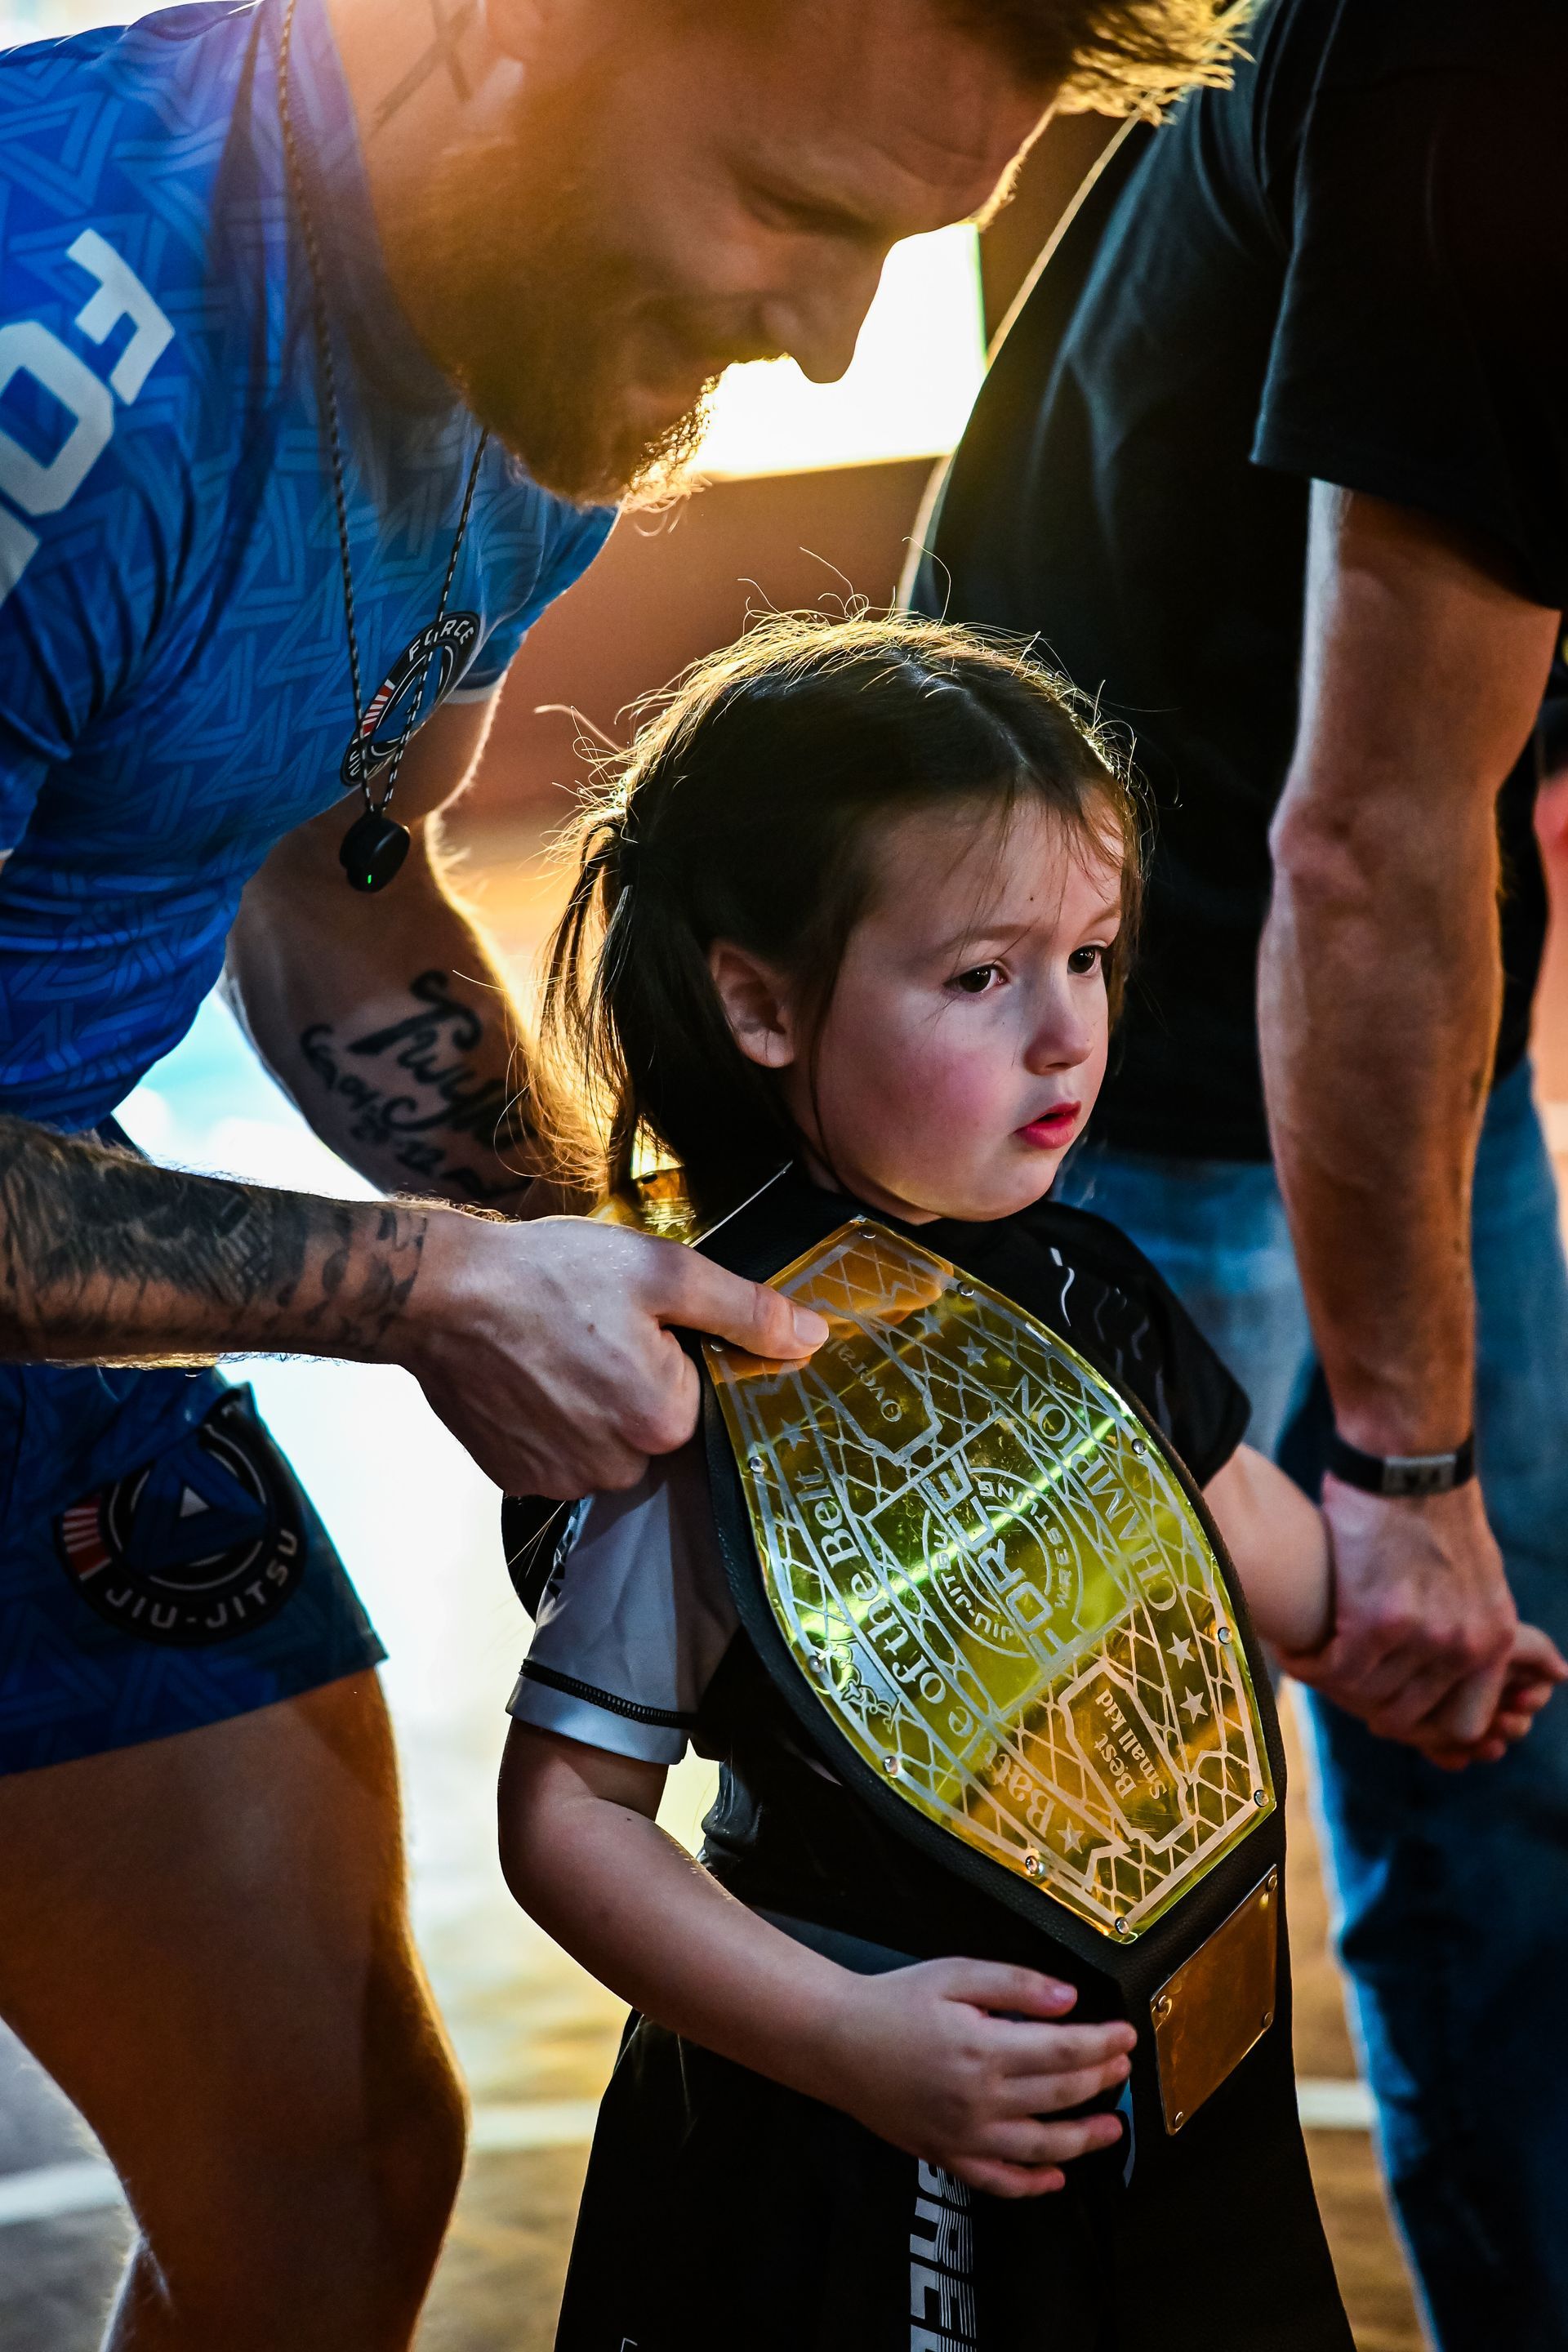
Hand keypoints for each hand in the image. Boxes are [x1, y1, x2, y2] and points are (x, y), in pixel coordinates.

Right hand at [389, 1212, 826, 1495]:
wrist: (437, 1293)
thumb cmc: (551, 1273)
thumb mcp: (662, 1272)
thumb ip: (745, 1310)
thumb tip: (814, 1337)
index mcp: (665, 1420)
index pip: (701, 1396)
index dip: (676, 1354)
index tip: (639, 1322)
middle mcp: (619, 1468)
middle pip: (654, 1425)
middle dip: (635, 1382)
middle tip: (594, 1328)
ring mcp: (561, 1480)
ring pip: (606, 1444)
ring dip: (593, 1404)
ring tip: (556, 1349)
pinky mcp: (516, 1479)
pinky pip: (558, 1455)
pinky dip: (550, 1421)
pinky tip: (528, 1376)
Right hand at [818, 1958, 1134, 2199]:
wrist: (835, 2041)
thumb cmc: (894, 2002)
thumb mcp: (955, 1974)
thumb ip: (1015, 1985)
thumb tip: (1068, 1999)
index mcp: (984, 2048)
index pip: (1064, 2050)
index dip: (1103, 2043)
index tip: (1127, 2035)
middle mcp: (980, 2099)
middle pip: (1060, 2095)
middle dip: (1100, 2080)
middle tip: (1125, 2068)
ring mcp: (964, 2135)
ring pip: (1040, 2146)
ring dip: (1084, 2139)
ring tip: (1112, 2128)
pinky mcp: (946, 2155)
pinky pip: (998, 2181)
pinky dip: (1031, 2184)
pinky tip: (1054, 2177)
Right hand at [1282, 1477, 1520, 1744]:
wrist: (1410, 1459)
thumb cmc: (1434, 1507)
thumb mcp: (1477, 1578)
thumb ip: (1470, 1628)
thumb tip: (1461, 1667)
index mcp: (1496, 1638)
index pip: (1463, 1723)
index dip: (1419, 1725)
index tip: (1384, 1709)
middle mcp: (1465, 1646)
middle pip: (1405, 1715)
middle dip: (1364, 1704)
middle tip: (1336, 1682)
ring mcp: (1423, 1637)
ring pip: (1365, 1695)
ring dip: (1331, 1684)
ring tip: (1309, 1662)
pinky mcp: (1376, 1619)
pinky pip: (1334, 1671)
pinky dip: (1308, 1666)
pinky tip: (1293, 1650)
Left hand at [1407, 1622, 1565, 1770]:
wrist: (1377, 1627)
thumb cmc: (1439, 1613)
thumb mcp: (1486, 1627)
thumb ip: (1530, 1648)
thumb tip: (1565, 1673)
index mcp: (1500, 1665)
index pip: (1530, 1692)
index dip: (1531, 1699)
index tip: (1522, 1699)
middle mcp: (1480, 1689)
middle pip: (1509, 1720)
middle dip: (1510, 1726)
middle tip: (1503, 1723)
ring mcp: (1451, 1707)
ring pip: (1477, 1738)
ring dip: (1485, 1744)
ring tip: (1484, 1744)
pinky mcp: (1419, 1723)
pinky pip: (1442, 1748)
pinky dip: (1451, 1755)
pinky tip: (1456, 1759)